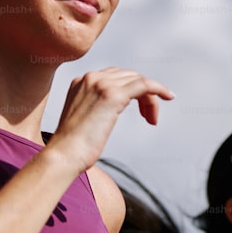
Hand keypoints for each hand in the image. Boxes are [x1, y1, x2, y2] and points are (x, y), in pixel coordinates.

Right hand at [47, 68, 173, 172]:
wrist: (63, 155)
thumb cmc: (72, 148)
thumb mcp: (84, 121)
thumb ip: (96, 110)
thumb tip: (107, 116)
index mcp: (81, 82)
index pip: (116, 76)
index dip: (133, 90)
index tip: (142, 108)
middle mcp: (90, 78)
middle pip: (129, 77)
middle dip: (143, 95)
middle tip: (149, 118)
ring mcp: (101, 84)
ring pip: (138, 81)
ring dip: (151, 100)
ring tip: (152, 119)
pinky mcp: (112, 95)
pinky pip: (144, 84)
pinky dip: (159, 89)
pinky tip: (168, 97)